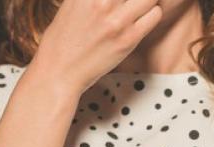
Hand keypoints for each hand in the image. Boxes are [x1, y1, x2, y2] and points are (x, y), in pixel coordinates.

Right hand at [32, 0, 163, 92]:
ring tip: (140, 5)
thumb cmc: (61, 39)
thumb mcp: (71, 4)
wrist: (59, 72)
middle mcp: (102, 1)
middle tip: (132, 1)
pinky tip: (142, 19)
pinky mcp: (128, 39)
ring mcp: (117, 20)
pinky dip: (152, 13)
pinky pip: (155, 14)